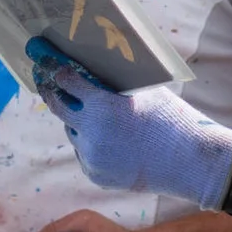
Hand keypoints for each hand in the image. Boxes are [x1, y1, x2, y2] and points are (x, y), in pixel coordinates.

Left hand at [25, 40, 231, 208]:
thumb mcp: (142, 92)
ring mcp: (91, 156)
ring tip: (98, 116)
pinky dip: (92, 144)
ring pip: (73, 132)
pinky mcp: (96, 174)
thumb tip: (90, 71)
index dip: (53, 66)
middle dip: (50, 90)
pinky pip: (85, 153)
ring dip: (79, 121)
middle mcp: (90, 133)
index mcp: (102, 107)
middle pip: (58, 107)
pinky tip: (112, 141)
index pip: (66, 80)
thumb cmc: (171, 119)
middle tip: (44, 78)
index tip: (42, 58)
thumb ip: (113, 85)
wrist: (189, 162)